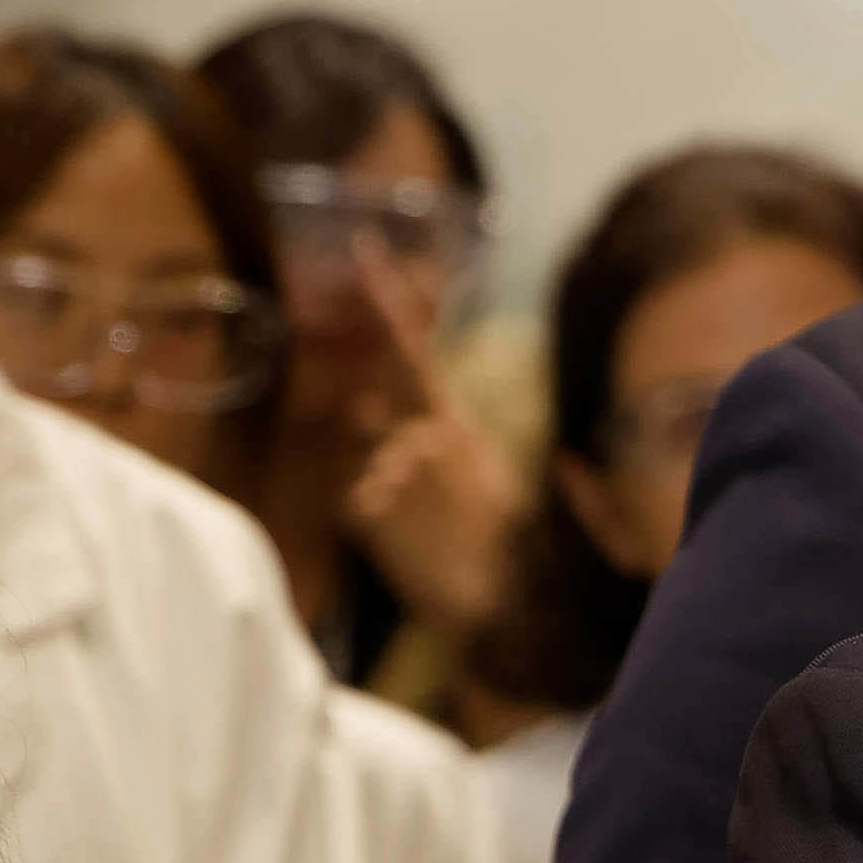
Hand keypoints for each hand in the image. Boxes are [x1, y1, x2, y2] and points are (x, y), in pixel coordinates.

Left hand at [335, 250, 527, 637]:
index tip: (362, 253)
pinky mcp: (373, 507)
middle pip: (380, 409)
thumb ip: (419, 440)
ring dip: (386, 499)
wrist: (504, 609)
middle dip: (376, 402)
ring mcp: (399, 470)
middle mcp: (426, 437)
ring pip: (366, 468)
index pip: (416, 350)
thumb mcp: (478, 484)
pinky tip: (412, 550)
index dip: (388, 302)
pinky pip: (358, 508)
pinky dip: (375, 530)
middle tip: (378, 365)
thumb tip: (361, 408)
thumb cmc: (497, 549)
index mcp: (458, 426)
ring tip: (429, 535)